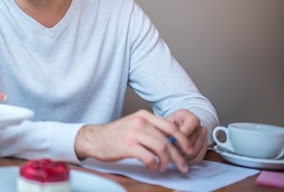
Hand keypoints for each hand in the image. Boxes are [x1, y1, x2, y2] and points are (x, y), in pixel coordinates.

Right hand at [74, 109, 193, 172]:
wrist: (95, 139)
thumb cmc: (116, 134)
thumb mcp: (135, 125)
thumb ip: (152, 129)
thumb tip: (173, 141)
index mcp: (144, 115)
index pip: (171, 127)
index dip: (183, 140)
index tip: (188, 151)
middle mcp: (140, 122)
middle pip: (168, 140)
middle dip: (178, 156)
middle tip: (183, 166)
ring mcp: (133, 133)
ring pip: (161, 149)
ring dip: (166, 162)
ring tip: (164, 168)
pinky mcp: (128, 146)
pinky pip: (149, 158)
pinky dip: (154, 165)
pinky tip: (152, 167)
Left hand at [166, 109, 207, 164]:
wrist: (174, 130)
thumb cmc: (167, 128)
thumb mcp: (163, 125)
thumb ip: (166, 131)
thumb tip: (168, 142)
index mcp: (187, 116)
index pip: (192, 122)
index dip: (183, 134)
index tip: (173, 141)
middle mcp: (198, 125)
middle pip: (192, 139)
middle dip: (180, 148)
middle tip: (170, 151)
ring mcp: (202, 136)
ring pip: (195, 150)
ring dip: (183, 156)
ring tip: (174, 155)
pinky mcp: (204, 146)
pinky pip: (198, 157)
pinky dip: (189, 161)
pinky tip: (181, 159)